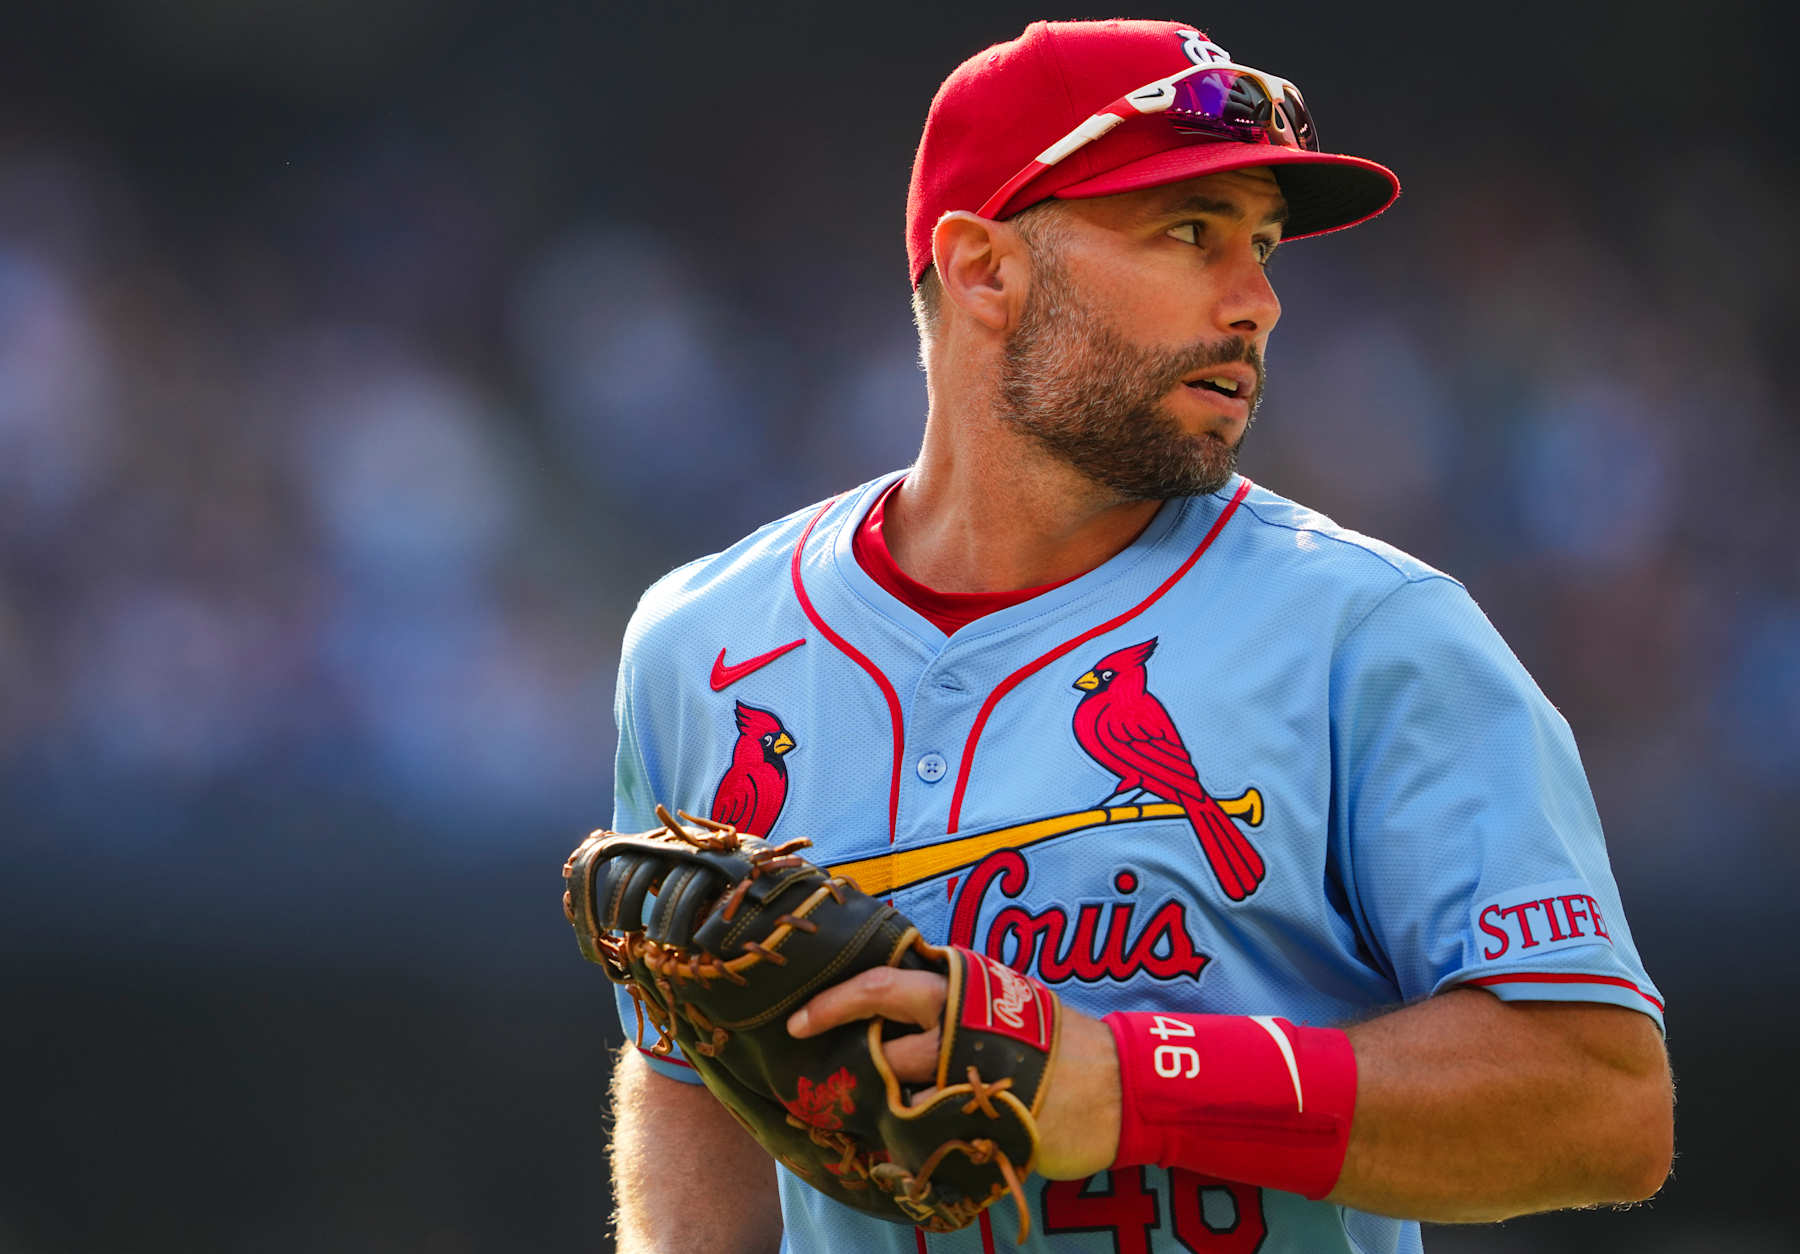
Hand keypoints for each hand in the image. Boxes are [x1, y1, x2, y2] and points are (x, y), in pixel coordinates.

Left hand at [787, 967, 1121, 1179]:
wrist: (1120, 1084)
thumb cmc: (1055, 1039)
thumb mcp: (1003, 998)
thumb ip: (952, 998)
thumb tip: (894, 1007)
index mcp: (962, 982)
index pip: (883, 983)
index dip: (835, 1000)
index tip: (798, 1018)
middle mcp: (959, 1015)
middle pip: (880, 1016)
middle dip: (834, 1027)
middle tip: (800, 1040)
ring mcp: (968, 1065)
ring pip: (898, 1080)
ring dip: (884, 1092)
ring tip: (884, 1101)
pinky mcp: (980, 1113)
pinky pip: (927, 1127)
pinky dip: (915, 1130)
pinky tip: (922, 1134)